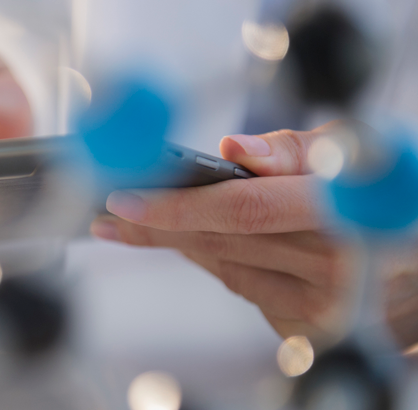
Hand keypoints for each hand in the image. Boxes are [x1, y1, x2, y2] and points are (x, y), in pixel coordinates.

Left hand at [90, 123, 360, 344]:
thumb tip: (228, 148)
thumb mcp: (353, 154)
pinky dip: (227, 266)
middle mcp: (334, 272)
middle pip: (220, 246)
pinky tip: (215, 247)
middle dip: (156, 229)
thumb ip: (291, 151)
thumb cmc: (381, 197)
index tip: (124, 201)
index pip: (241, 209)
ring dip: (185, 246)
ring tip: (146, 225)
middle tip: (111, 216)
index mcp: (343, 216)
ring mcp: (322, 312)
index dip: (176, 207)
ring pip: (226, 271)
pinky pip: (246, 292)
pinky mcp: (310, 336)